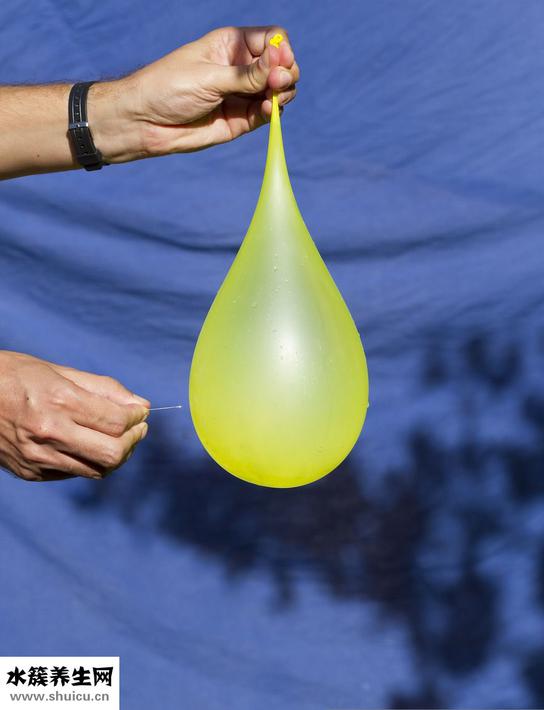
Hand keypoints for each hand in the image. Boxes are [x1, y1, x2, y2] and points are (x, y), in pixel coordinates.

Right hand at [0, 351, 149, 481]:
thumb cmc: (13, 376)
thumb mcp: (58, 371)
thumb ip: (104, 389)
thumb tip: (141, 405)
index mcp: (59, 401)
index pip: (117, 422)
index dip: (137, 419)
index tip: (141, 413)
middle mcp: (49, 433)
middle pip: (113, 453)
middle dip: (134, 441)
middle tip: (138, 430)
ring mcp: (38, 457)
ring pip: (97, 469)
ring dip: (116, 455)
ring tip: (117, 438)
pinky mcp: (30, 473)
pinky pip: (75, 474)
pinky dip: (90, 462)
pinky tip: (88, 445)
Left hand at [90, 25, 298, 160]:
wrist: (144, 122)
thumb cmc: (168, 88)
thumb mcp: (209, 77)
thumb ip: (247, 75)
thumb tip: (282, 62)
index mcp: (231, 45)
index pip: (272, 39)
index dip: (282, 50)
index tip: (279, 63)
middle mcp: (240, 68)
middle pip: (281, 66)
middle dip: (286, 74)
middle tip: (277, 86)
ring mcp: (242, 95)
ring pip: (278, 91)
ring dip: (282, 95)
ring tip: (270, 101)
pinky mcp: (240, 120)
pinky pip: (267, 114)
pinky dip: (272, 113)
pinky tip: (267, 112)